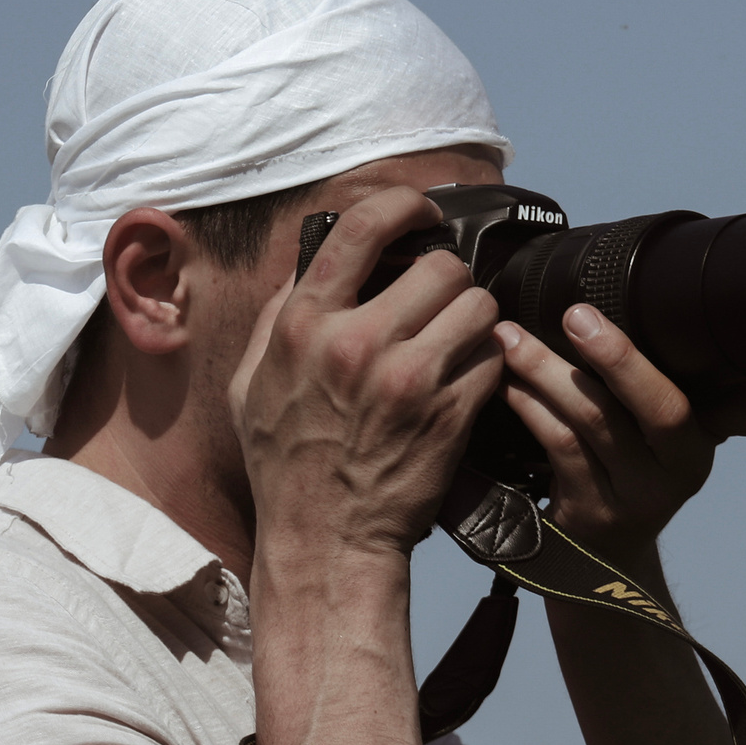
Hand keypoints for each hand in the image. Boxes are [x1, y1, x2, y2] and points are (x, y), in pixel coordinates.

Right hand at [230, 187, 504, 565]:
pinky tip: (465, 380)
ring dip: (474, 320)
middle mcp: (357, 344)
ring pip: (478, 306)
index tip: (420, 212)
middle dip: (447, 280)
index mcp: (304, 326)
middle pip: (441, 266)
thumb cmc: (285, 462)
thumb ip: (279, 316)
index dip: (402, 204)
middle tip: (439, 303)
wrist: (325, 539)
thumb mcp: (251, 382)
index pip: (362, 228)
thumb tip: (309, 262)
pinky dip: (488, 363)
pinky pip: (494, 357)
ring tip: (455, 342)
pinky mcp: (450, 414)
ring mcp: (409, 380)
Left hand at [496, 304, 745, 561]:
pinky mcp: (595, 514)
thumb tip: (626, 294)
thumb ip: (661, 376)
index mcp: (709, 434)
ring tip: (511, 337)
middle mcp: (685, 468)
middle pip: (663, 410)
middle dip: (619, 358)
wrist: (599, 551)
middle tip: (577, 315)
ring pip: (597, 425)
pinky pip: (560, 448)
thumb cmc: (626, 462)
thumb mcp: (656, 425)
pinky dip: (530, 407)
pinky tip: (509, 383)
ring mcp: (641, 497)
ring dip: (548, 374)